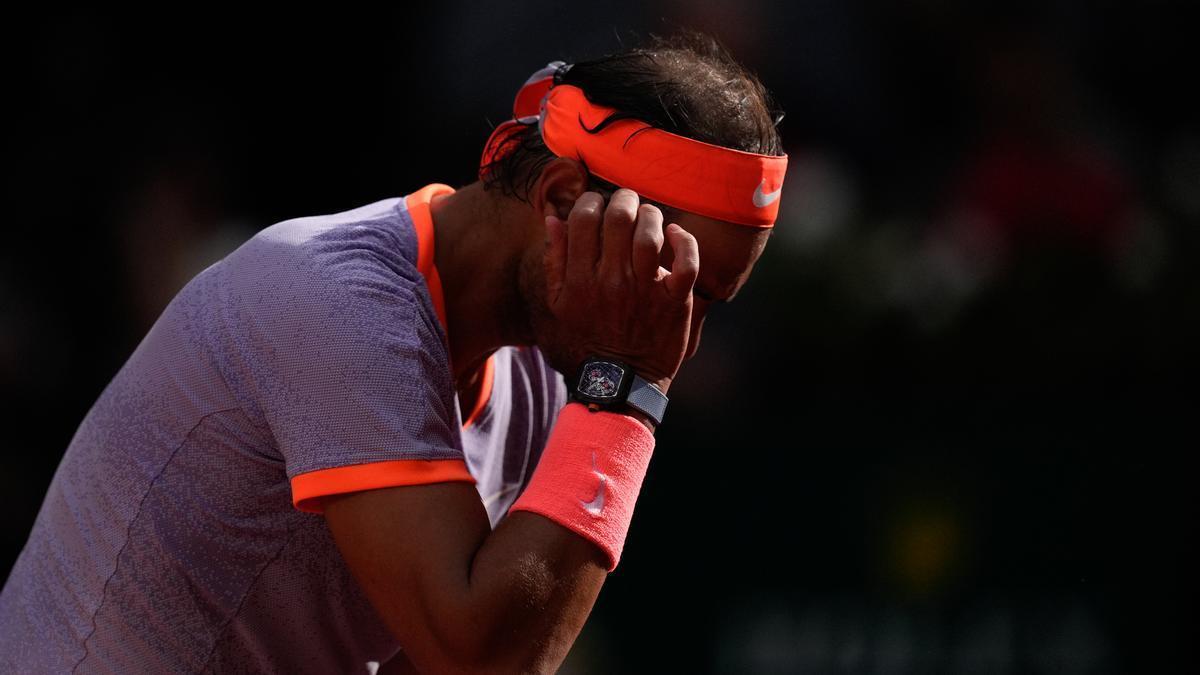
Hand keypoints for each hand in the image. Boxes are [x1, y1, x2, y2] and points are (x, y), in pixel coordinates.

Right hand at [539, 188, 698, 393]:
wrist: (616, 384)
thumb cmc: (584, 342)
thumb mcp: (556, 305)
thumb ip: (554, 260)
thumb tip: (554, 218)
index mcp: (580, 278)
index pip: (584, 218)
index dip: (590, 201)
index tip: (596, 205)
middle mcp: (612, 280)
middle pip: (619, 218)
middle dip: (623, 200)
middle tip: (626, 202)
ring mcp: (645, 291)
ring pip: (651, 234)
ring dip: (651, 216)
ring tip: (649, 218)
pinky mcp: (673, 302)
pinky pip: (687, 262)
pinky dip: (685, 242)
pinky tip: (676, 234)